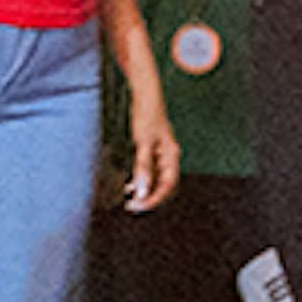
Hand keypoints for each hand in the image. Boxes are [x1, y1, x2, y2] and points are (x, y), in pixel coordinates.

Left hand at [121, 86, 180, 214]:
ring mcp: (161, 153)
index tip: (140, 207)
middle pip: (162, 185)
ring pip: (154, 179)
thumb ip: (143, 168)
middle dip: (148, 197)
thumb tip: (142, 192)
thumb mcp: (143, 143)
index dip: (154, 199)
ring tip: (130, 201)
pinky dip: (140, 178)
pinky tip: (129, 186)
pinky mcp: (153, 149)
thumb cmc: (146, 116)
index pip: (166, 186)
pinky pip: (148, 170)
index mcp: (171, 156)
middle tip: (132, 207)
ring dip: (143, 190)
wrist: (145, 93)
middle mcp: (169, 157)